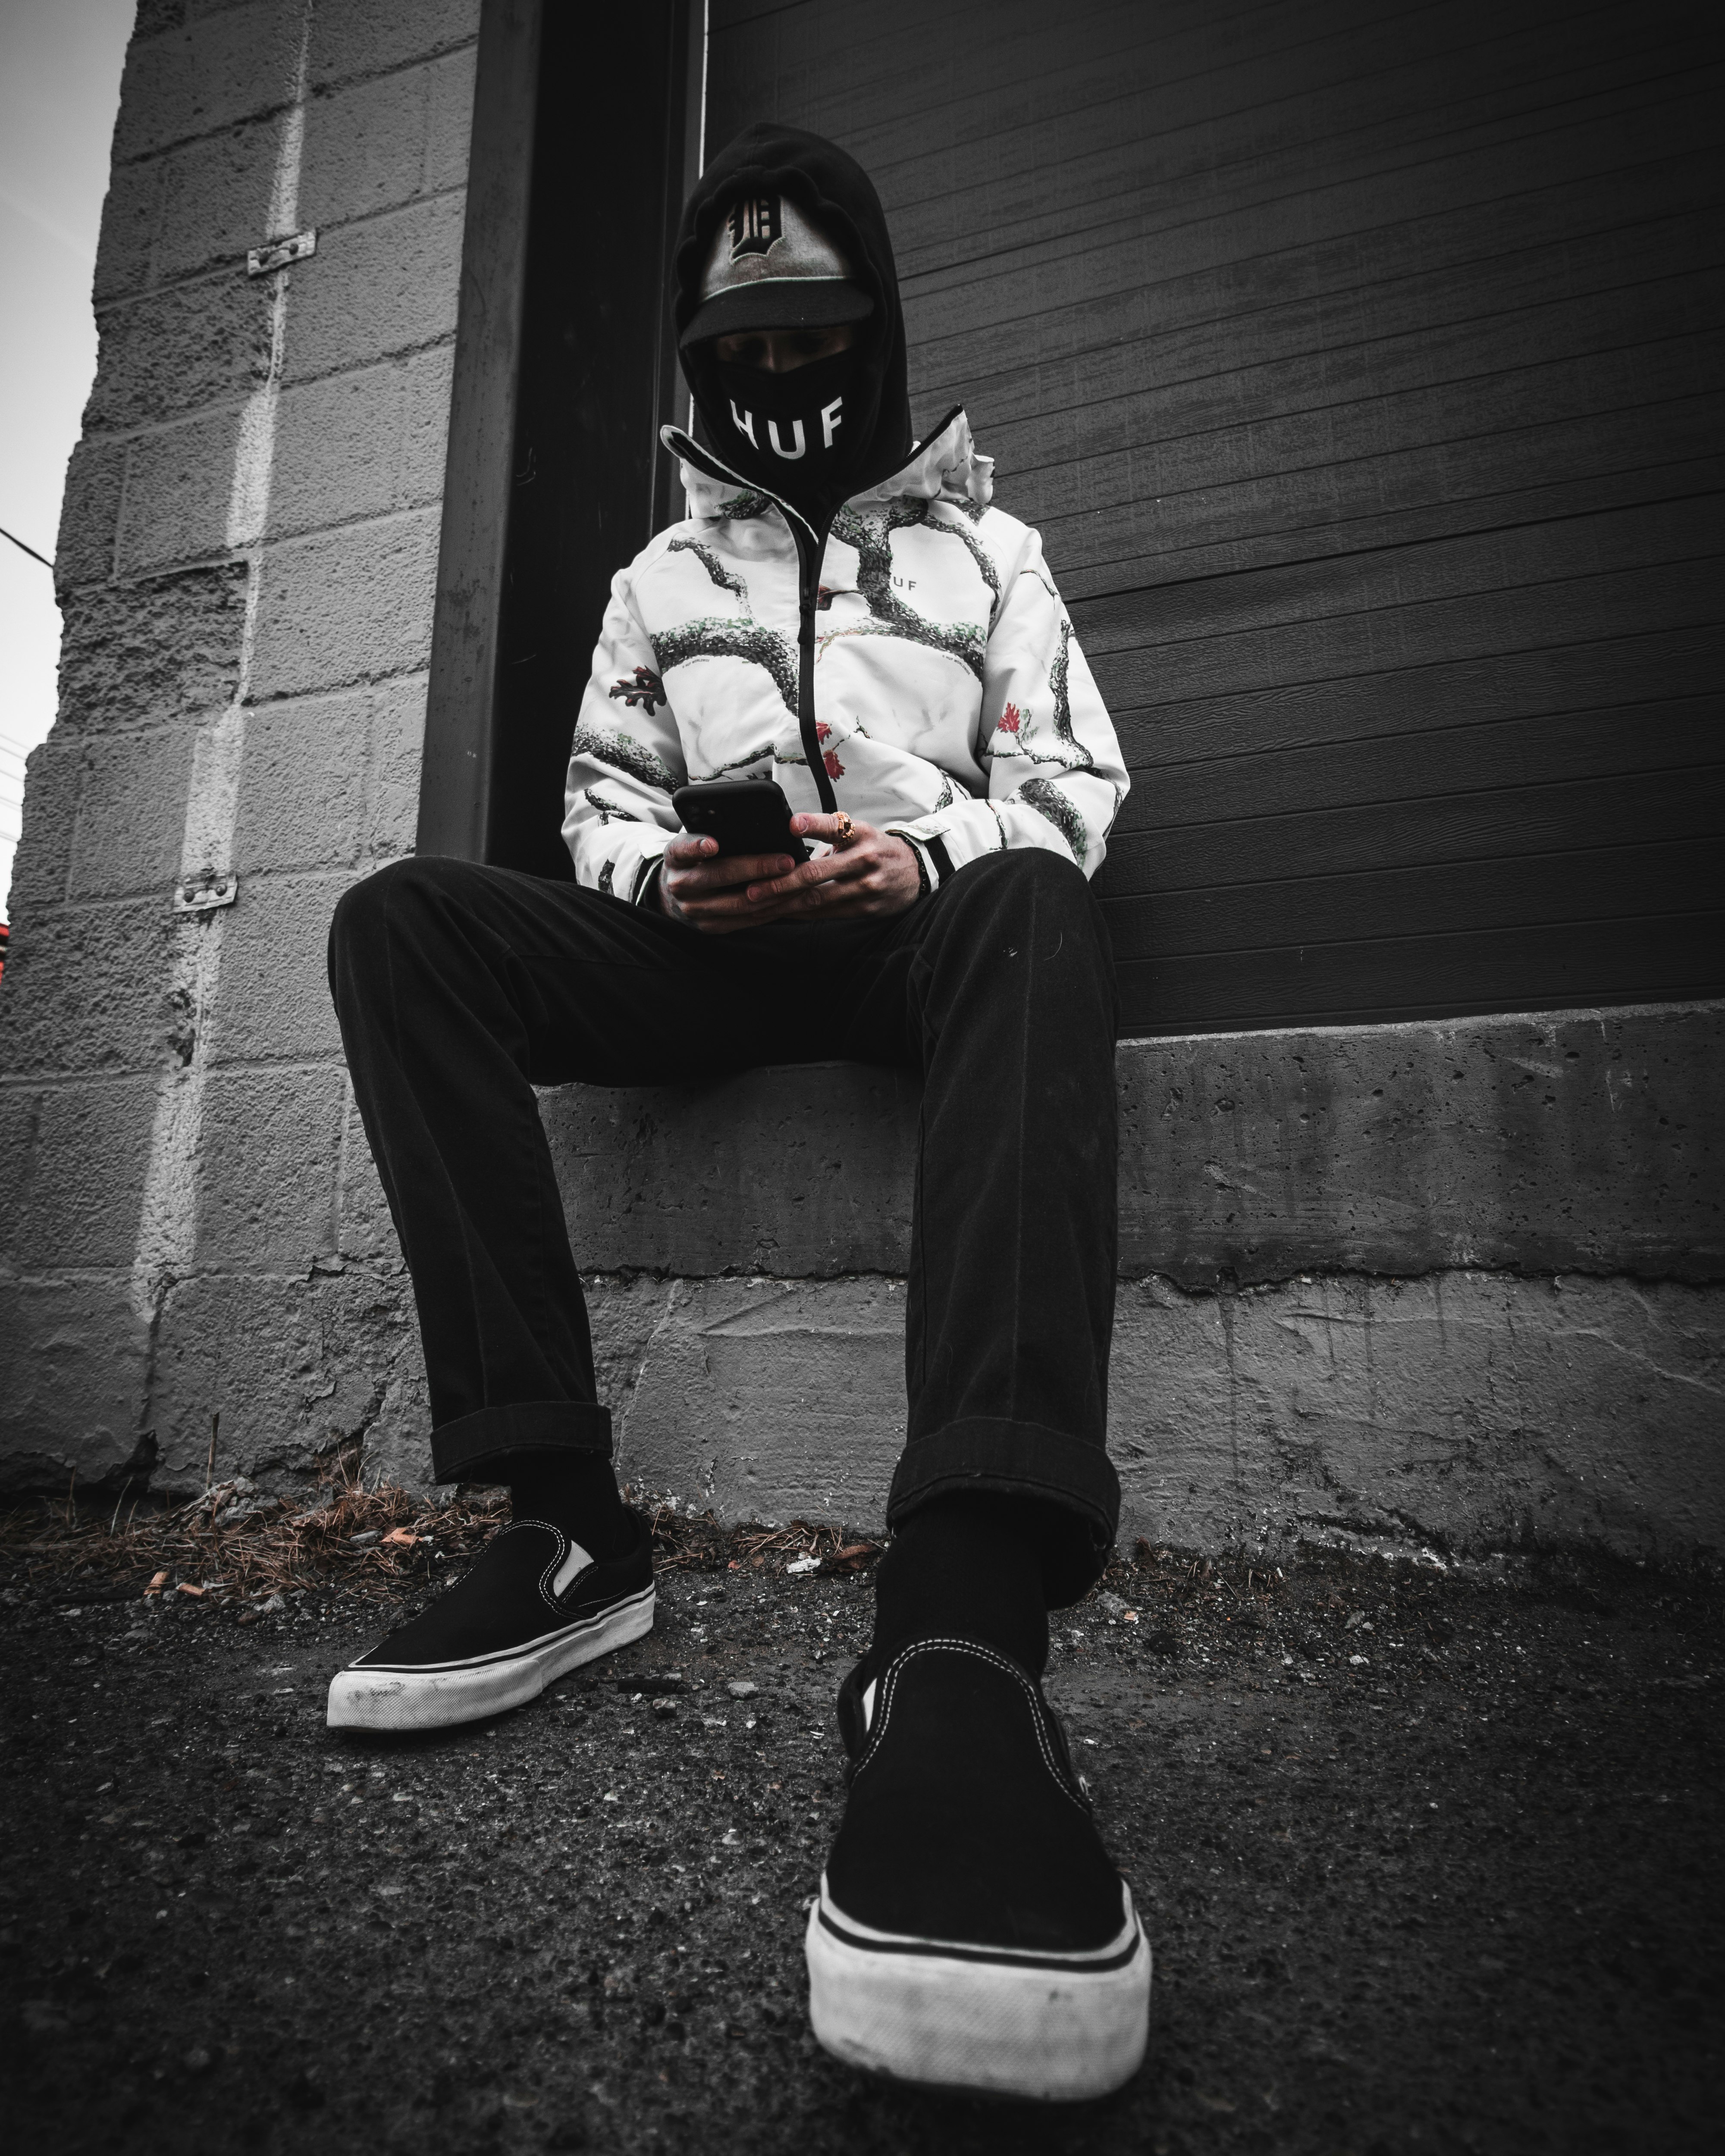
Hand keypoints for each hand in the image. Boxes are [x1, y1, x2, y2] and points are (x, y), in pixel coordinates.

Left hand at [656, 815, 920, 931]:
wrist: (914, 871)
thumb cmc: (874, 847)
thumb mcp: (858, 831)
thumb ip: (828, 832)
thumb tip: (787, 833)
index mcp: (860, 834)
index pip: (835, 827)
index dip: (813, 825)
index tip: (792, 825)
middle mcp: (864, 859)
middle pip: (817, 873)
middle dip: (782, 882)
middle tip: (753, 889)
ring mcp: (866, 886)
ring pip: (818, 898)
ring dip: (784, 903)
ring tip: (757, 905)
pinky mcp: (866, 908)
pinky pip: (827, 913)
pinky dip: (801, 914)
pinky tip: (779, 914)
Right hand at [657, 832, 802, 932]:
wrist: (675, 896)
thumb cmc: (695, 860)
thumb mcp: (694, 843)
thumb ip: (712, 833)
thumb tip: (753, 822)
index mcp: (675, 858)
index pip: (682, 849)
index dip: (696, 847)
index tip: (713, 843)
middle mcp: (680, 884)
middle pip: (719, 876)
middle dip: (756, 868)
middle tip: (786, 861)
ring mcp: (694, 910)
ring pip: (737, 903)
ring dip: (771, 892)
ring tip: (796, 879)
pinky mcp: (710, 927)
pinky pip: (744, 920)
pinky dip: (768, 909)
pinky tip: (788, 897)